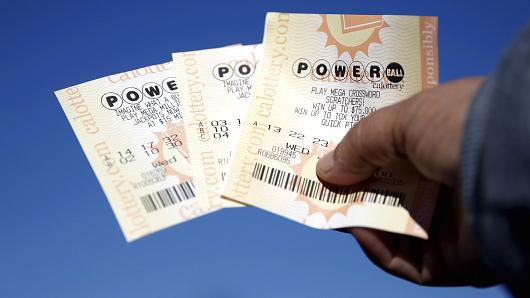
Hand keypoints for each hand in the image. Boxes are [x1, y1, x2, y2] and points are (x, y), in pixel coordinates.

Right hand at [316, 77, 497, 285]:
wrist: (513, 158)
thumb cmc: (461, 125)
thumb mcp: (402, 122)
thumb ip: (359, 144)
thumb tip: (325, 170)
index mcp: (444, 144)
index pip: (395, 155)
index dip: (360, 156)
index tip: (329, 157)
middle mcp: (450, 182)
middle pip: (391, 194)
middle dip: (353, 190)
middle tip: (318, 185)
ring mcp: (454, 222)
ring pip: (395, 231)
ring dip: (359, 220)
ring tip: (327, 207)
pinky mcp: (456, 258)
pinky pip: (408, 263)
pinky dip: (378, 249)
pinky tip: (358, 230)